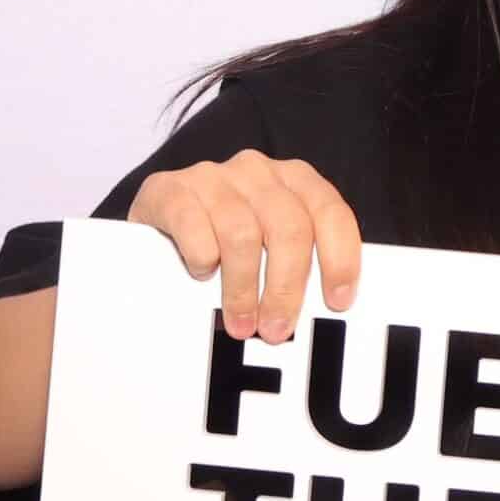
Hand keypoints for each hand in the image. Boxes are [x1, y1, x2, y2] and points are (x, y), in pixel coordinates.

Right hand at [125, 151, 361, 341]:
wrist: (159, 212)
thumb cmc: (227, 235)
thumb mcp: (269, 241)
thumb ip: (299, 261)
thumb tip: (324, 311)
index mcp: (295, 179)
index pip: (331, 212)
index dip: (340, 258)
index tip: (337, 301)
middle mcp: (258, 171)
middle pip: (288, 229)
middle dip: (286, 287)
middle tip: (277, 329)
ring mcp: (213, 177)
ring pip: (242, 234)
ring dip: (244, 288)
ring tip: (241, 323)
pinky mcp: (170, 189)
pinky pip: (193, 226)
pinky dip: (202, 258)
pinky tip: (202, 276)